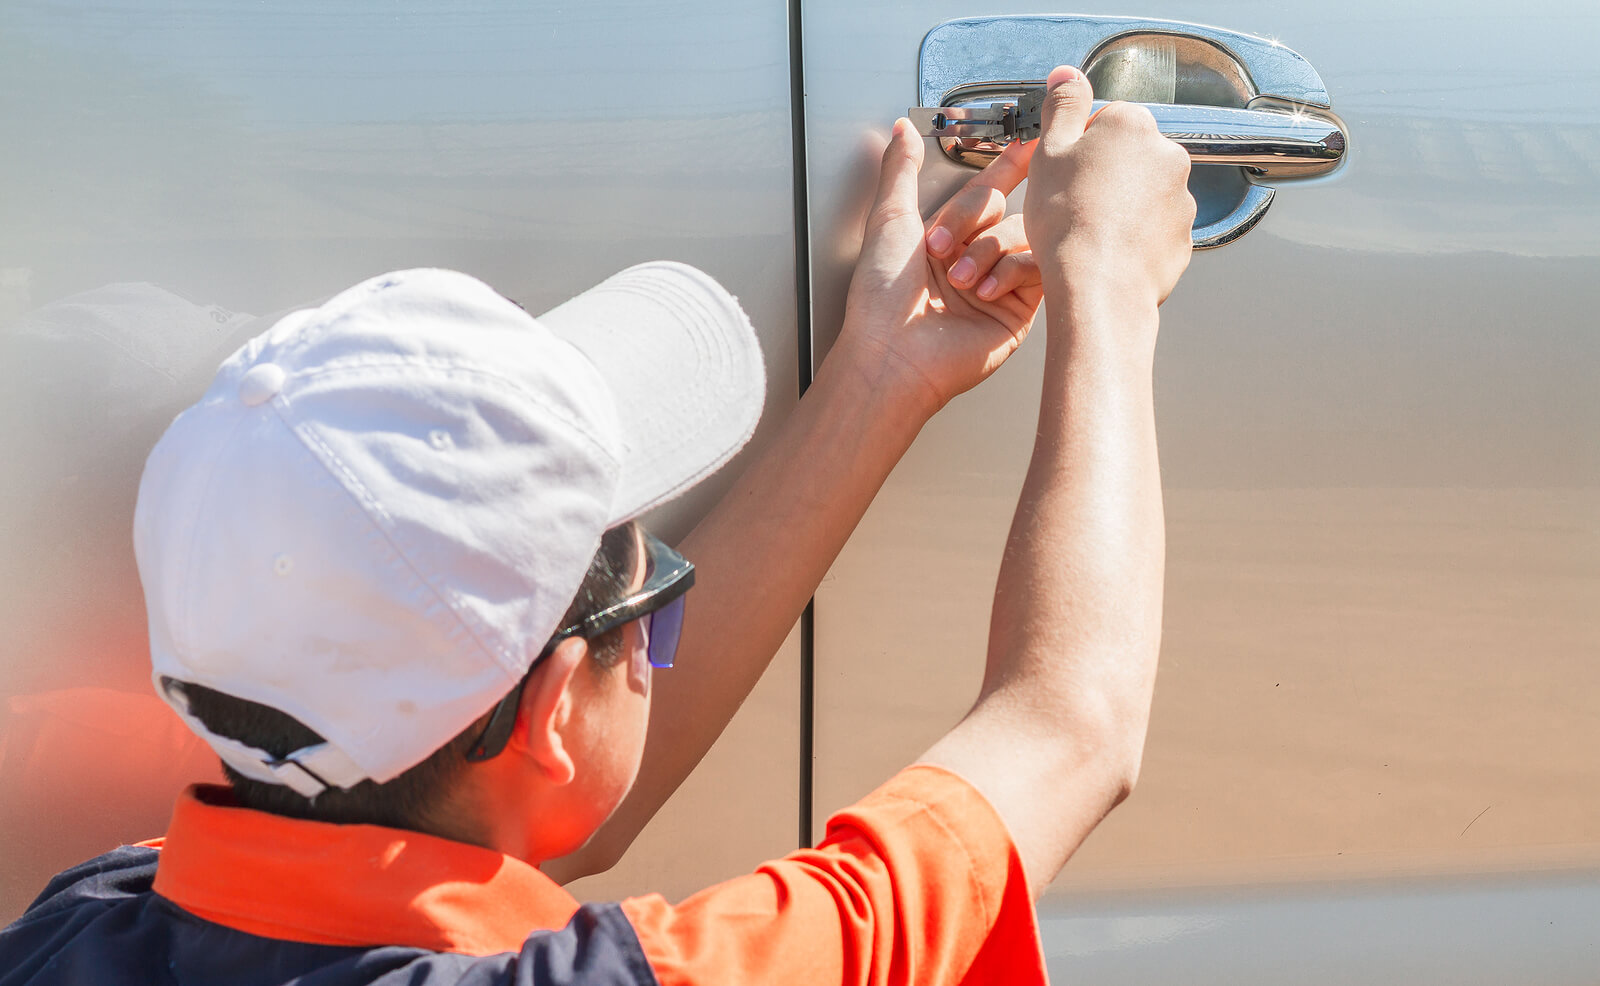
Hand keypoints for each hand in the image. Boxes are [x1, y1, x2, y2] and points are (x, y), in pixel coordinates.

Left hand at [837, 118, 1044, 415]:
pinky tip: (984, 290)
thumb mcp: (888, 220)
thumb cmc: (881, 298)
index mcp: (947, 235)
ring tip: (959, 280)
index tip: (1032, 140)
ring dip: (988, 251)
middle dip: (973, 219)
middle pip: (1003, 207)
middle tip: (941, 245)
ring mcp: (1000, 283)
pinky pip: (1037, 269)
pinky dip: (1011, 271)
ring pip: (1021, 236)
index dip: (1010, 163)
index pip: (988, 187)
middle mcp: (975, 257)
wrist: (894, 354)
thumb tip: (901, 129)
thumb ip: (901, 169)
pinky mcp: (1019, 310)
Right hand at [1023, 65, 1194, 313]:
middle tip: (1073, 203)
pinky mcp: (1184, 239)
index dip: (1079, 148)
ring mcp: (1181, 199)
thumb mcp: (1048, 152)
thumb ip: (1062, 107)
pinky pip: (1156, 230)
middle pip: (1130, 157)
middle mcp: (1167, 156)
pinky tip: (1109, 252)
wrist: (1098, 285)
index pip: (1106, 121)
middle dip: (1106, 175)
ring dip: (1123, 207)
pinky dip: (1136, 239)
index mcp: (1133, 126)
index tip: (1065, 172)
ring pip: (1145, 195)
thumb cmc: (1068, 220)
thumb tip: (1067, 75)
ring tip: (1091, 233)